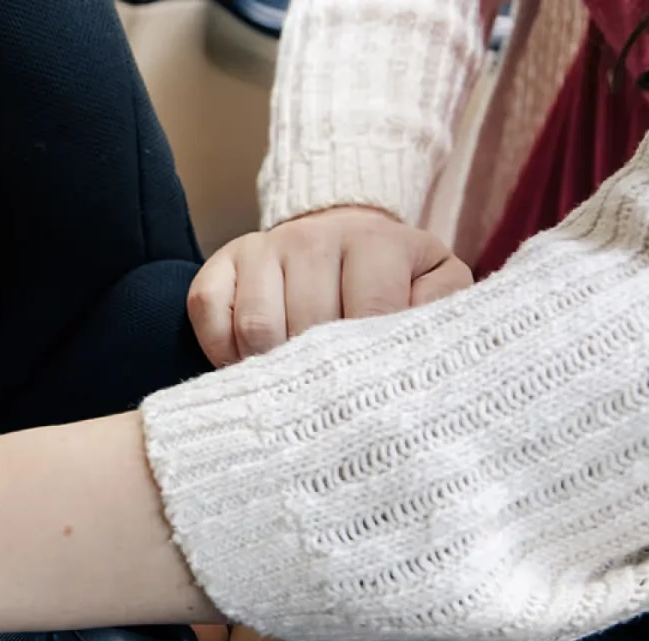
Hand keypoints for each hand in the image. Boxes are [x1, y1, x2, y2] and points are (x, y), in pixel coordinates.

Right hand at [188, 206, 473, 366]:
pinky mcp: (220, 263)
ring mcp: (261, 247)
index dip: (363, 364)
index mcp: (374, 242)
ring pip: (255, 328)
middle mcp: (313, 237)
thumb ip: (441, 306)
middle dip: (316, 373)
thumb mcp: (436, 281)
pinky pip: (208, 313)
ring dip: (271, 368)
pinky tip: (251, 361)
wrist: (341, 237)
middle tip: (328, 395)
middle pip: (304, 327)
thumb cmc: (393, 276)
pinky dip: (224, 350)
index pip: (365, 315)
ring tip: (292, 381)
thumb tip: (417, 335)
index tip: (366, 390)